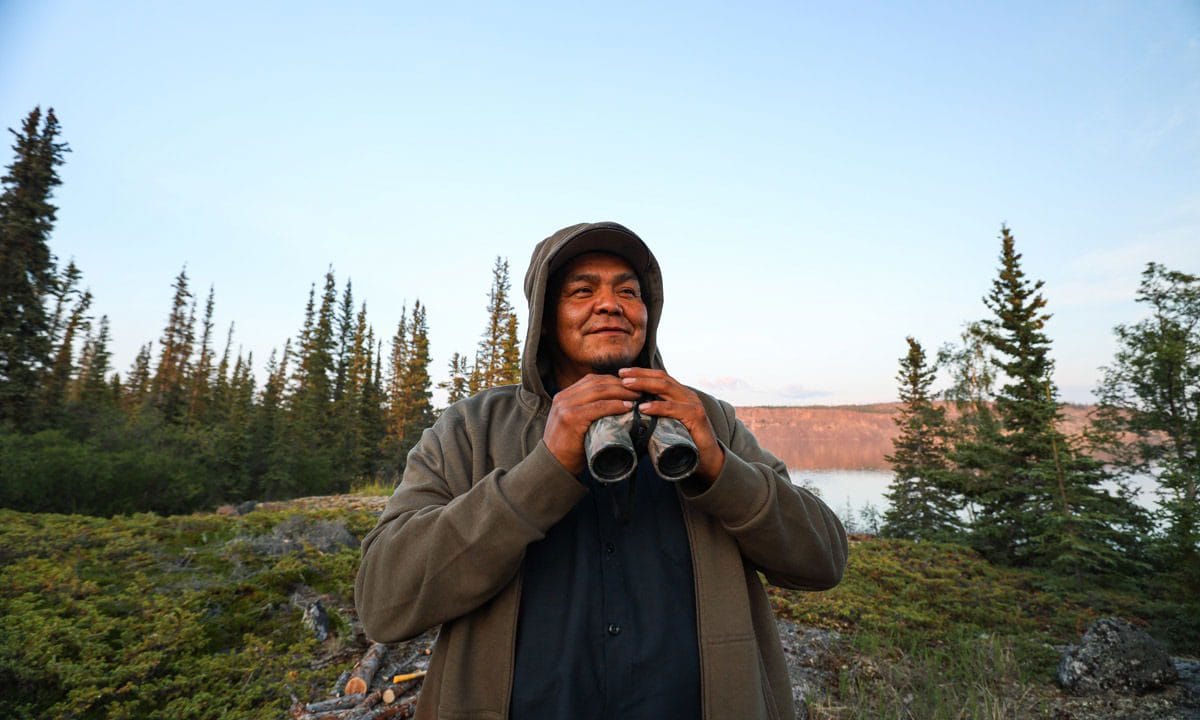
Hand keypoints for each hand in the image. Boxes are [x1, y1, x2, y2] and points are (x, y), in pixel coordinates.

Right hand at [544, 374, 640, 474]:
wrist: (553, 465)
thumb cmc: (568, 448)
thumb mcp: (574, 423)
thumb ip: (587, 411)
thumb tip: (615, 406)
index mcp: (564, 396)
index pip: (591, 380)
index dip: (612, 380)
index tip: (629, 386)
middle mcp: (563, 398)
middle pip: (597, 382)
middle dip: (620, 384)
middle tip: (638, 390)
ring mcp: (566, 407)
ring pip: (599, 391)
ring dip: (621, 392)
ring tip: (636, 397)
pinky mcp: (571, 418)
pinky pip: (598, 407)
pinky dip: (615, 405)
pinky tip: (627, 406)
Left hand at [617, 367, 725, 481]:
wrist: (707, 459)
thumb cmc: (684, 442)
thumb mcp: (667, 423)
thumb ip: (655, 414)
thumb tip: (629, 411)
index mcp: (680, 394)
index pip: (659, 377)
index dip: (641, 372)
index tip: (621, 373)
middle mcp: (687, 395)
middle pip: (661, 378)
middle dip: (639, 375)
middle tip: (621, 375)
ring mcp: (693, 404)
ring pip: (666, 388)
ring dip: (644, 385)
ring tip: (627, 385)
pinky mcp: (696, 417)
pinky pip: (674, 409)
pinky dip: (658, 407)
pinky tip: (643, 407)